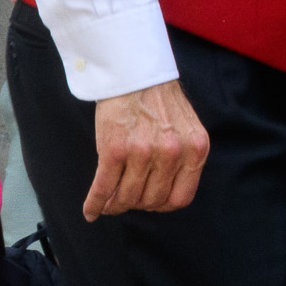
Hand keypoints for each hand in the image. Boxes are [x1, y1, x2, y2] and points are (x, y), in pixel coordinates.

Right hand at [85, 80, 209, 220]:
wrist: (135, 74)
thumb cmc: (159, 101)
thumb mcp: (186, 129)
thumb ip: (183, 158)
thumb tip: (163, 194)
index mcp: (195, 150)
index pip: (180, 198)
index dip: (162, 205)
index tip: (151, 203)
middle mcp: (172, 154)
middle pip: (152, 200)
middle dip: (137, 204)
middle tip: (126, 198)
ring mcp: (143, 152)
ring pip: (128, 197)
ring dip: (115, 205)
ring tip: (110, 203)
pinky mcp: (114, 150)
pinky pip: (104, 188)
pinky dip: (95, 204)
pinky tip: (91, 211)